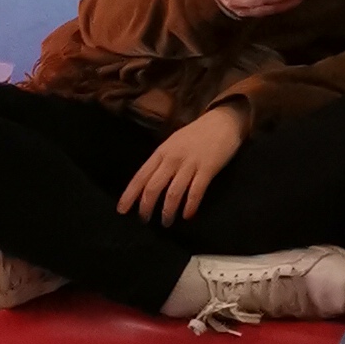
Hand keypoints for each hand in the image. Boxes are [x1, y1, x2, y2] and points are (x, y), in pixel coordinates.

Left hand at [120, 98, 247, 221]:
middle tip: (144, 220)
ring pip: (173, 193)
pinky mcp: (208, 169)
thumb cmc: (195, 135)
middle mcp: (172, 159)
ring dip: (167, 211)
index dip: (129, 195)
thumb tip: (146, 186)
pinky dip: (190, 205)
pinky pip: (196, 191)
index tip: (122, 211)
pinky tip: (187, 215)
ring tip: (166, 222)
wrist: (223, 121)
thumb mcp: (171, 145)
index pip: (140, 177)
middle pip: (153, 187)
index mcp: (161, 153)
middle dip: (146, 207)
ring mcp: (190, 164)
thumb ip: (160, 163)